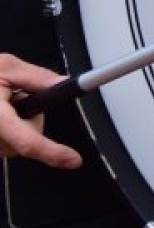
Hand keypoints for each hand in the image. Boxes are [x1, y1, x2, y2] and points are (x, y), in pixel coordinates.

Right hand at [0, 55, 81, 169]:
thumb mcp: (6, 66)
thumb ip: (36, 77)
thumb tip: (63, 84)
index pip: (27, 142)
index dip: (52, 153)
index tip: (72, 160)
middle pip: (22, 144)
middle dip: (29, 122)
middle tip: (17, 97)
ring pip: (9, 146)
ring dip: (13, 126)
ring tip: (0, 103)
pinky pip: (0, 145)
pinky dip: (4, 131)